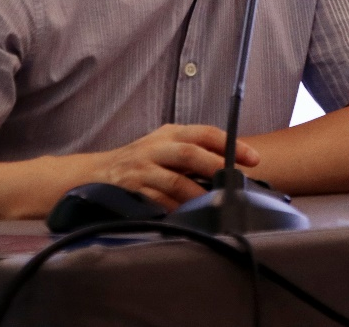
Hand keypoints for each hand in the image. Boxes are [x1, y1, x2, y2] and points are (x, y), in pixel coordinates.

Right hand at [87, 124, 259, 209]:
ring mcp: (143, 170)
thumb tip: (233, 169)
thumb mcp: (165, 146)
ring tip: (216, 204)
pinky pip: (158, 202)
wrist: (96, 173)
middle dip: (215, 166)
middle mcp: (156, 148)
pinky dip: (175, 210)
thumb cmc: (141, 161)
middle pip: (189, 153)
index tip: (252, 159)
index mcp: (170, 134)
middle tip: (235, 181)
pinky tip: (189, 216)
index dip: (230, 144)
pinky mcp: (132, 190)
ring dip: (198, 194)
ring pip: (175, 181)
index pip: (204, 133)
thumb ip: (193, 152)